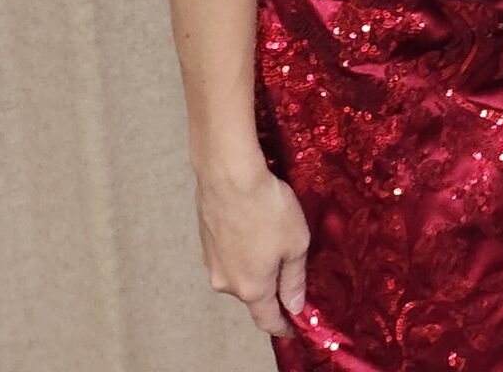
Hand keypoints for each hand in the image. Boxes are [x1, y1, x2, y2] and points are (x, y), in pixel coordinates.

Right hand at [194, 160, 310, 337]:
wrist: (229, 175)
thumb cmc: (268, 208)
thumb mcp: (296, 244)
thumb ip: (295, 279)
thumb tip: (294, 306)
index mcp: (251, 288)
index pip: (267, 319)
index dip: (283, 326)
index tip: (294, 328)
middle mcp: (226, 282)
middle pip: (253, 295)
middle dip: (272, 289)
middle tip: (292, 274)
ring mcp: (212, 262)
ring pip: (240, 273)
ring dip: (256, 265)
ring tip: (274, 241)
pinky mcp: (205, 241)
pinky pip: (229, 255)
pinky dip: (243, 249)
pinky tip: (255, 228)